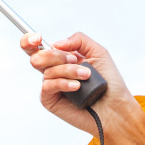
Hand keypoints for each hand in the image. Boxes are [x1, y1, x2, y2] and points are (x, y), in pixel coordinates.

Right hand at [20, 31, 144, 144]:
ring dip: (69, 70)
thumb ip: (78, 40)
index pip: (36, 46)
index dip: (29, 40)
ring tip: (86, 76)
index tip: (37, 38)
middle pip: (37, 57)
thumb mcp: (98, 52)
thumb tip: (55, 43)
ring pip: (47, 71)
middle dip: (54, 55)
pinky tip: (76, 87)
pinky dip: (63, 83)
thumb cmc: (109, 82)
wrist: (115, 107)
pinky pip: (48, 86)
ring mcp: (52, 86)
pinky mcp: (50, 100)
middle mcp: (54, 71)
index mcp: (62, 58)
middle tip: (73, 59)